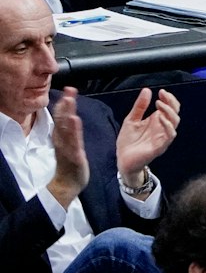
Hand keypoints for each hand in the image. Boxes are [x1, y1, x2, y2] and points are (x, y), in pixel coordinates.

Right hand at [47, 88, 87, 206]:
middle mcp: (62, 140)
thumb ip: (69, 130)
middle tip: (69, 91)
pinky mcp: (74, 156)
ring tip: (70, 102)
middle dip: (66, 105)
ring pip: (66, 129)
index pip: (62, 117)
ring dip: (67, 114)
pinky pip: (73, 142)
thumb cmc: (70, 162)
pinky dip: (73, 132)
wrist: (68, 183)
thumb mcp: (69, 143)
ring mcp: (67, 148)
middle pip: (62, 120)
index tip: (69, 89)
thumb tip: (70, 115)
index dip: (65, 103)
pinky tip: (75, 122)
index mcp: (62, 137)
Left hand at [116, 88, 179, 186]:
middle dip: (171, 102)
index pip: (170, 108)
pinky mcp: (160, 147)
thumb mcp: (131, 120)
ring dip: (169, 112)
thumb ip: (139, 106)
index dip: (169, 99)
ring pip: (175, 123)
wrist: (123, 160)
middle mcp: (162, 128)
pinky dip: (168, 126)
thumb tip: (147, 90)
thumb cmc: (128, 142)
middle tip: (162, 95)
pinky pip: (169, 135)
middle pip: (175, 113)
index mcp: (157, 121)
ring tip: (159, 104)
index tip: (162, 91)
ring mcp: (162, 137)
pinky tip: (160, 118)